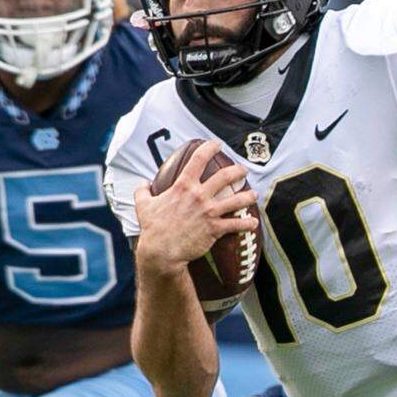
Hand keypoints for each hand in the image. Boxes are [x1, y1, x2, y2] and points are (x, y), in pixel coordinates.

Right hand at [133, 140, 258, 275]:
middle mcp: (199, 196)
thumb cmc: (152, 228)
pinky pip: (236, 224)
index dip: (209, 148)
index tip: (217, 144)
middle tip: (243, 170)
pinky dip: (247, 223)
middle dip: (237, 171)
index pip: (198, 160)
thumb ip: (142, 191)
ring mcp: (209, 212)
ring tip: (254, 194)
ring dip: (248, 196)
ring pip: (236, 199)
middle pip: (225, 176)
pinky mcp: (215, 228)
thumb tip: (143, 183)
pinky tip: (254, 223)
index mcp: (183, 186)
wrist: (161, 251)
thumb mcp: (143, 206)